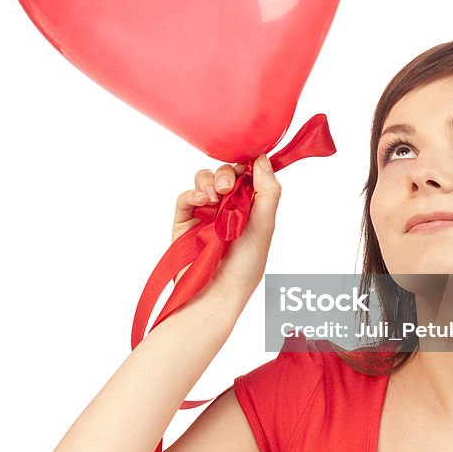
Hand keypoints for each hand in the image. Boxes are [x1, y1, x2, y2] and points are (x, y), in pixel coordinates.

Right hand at [171, 156, 281, 304]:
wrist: (218, 292)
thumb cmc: (246, 265)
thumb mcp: (265, 225)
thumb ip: (268, 191)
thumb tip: (263, 159)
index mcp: (250, 205)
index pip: (247, 174)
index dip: (247, 165)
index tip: (248, 163)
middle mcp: (227, 206)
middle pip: (225, 172)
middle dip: (227, 173)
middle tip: (227, 188)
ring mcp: (205, 212)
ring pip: (204, 179)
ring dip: (209, 181)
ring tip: (214, 197)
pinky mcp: (185, 220)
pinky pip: (185, 196)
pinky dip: (192, 193)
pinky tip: (201, 201)